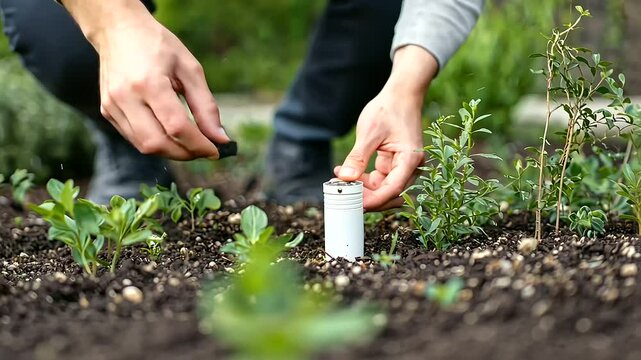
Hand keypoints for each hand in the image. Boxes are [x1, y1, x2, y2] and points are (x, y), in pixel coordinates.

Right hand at [64, 0, 229, 159]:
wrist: (118, 30)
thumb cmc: (158, 46)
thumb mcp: (190, 69)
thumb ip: (206, 106)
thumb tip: (220, 138)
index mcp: (149, 82)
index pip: (177, 127)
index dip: (199, 145)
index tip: (216, 151)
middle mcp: (125, 97)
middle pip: (158, 143)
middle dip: (186, 153)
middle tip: (204, 150)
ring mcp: (112, 106)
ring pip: (144, 146)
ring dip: (171, 152)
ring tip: (190, 144)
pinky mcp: (107, 111)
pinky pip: (134, 139)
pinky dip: (156, 143)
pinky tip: (170, 135)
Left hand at [334, 45, 437, 210]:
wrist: (401, 94)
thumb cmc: (388, 108)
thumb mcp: (369, 133)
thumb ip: (358, 157)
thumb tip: (346, 178)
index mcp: (410, 159)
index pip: (393, 189)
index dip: (374, 200)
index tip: (355, 204)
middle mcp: (411, 166)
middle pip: (390, 193)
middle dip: (368, 197)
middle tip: (344, 193)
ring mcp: (404, 166)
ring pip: (384, 188)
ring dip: (364, 189)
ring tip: (341, 180)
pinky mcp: (395, 163)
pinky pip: (380, 179)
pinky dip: (364, 179)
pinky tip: (347, 172)